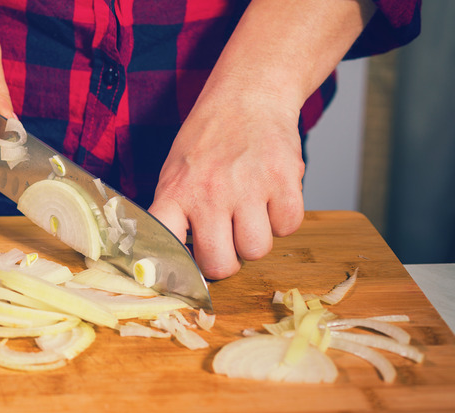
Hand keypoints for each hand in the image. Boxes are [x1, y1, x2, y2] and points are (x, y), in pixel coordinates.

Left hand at [148, 92, 304, 279]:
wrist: (248, 96)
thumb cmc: (208, 141)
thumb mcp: (175, 173)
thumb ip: (173, 214)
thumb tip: (169, 262)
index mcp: (175, 191)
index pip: (165, 247)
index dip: (175, 268)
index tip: (182, 273)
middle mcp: (209, 192)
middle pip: (220, 264)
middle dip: (226, 260)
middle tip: (226, 240)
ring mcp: (248, 186)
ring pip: (256, 251)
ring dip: (256, 238)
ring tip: (249, 212)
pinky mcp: (285, 179)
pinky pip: (289, 227)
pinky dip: (283, 218)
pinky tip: (271, 196)